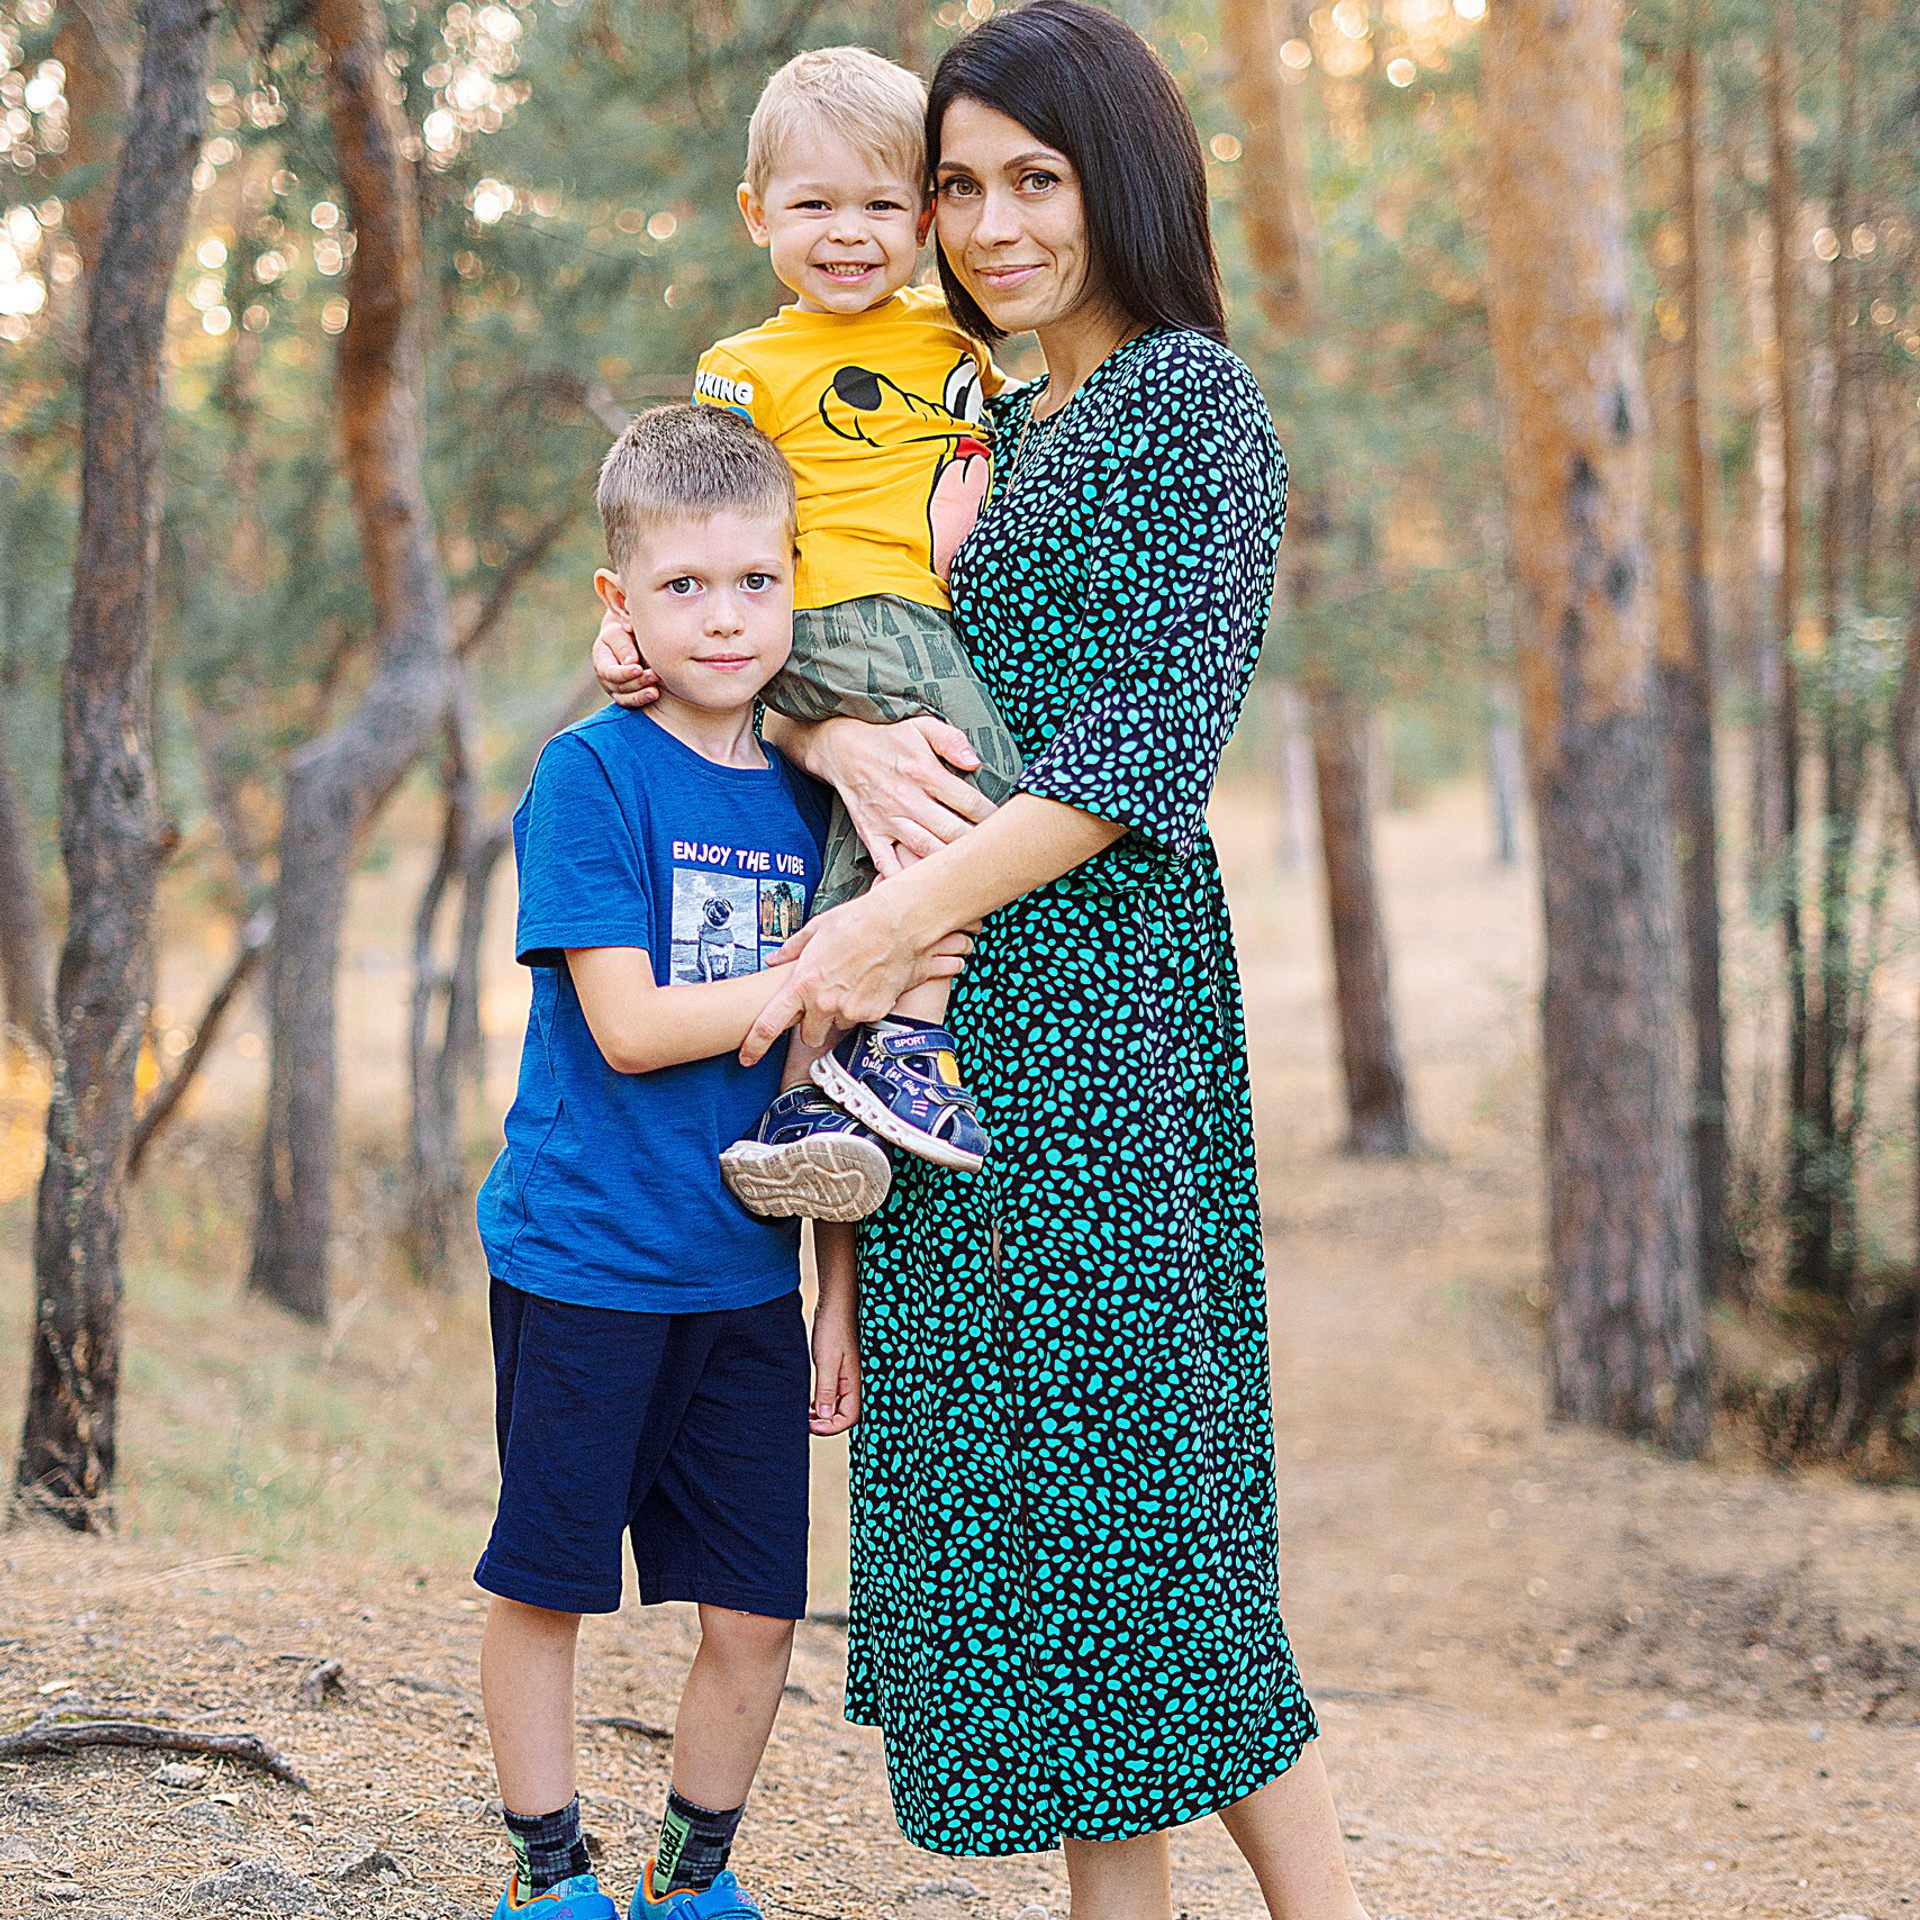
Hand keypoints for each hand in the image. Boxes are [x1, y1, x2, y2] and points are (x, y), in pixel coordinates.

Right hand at [592, 601, 660, 709]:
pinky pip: (632, 703)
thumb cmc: (622, 632)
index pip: (610, 672)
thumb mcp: (618, 633)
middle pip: (620, 686)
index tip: (638, 668)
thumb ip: (623, 646)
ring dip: (641, 696)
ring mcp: (615, 690)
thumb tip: (631, 661)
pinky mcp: (626, 696)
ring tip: (655, 692)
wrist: (627, 639)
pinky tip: (655, 695)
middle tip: (655, 675)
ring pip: (625, 698)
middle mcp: (606, 679)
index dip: (623, 672)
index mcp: (601, 661)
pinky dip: (643, 701)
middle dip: (638, 682)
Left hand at [742, 906, 973, 1062]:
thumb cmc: (857, 922)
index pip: (769, 1024)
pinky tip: (867, 984)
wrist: (897, 923)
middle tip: (822, 1002)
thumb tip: (775, 959)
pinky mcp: (873, 1012)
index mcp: (803, 983)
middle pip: (809, 1036)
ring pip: (837, 1027)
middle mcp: (824, 1003)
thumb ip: (792, 950)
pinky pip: (861, 1019)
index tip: (747, 1056)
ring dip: (839, 1015)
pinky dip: (863, 1007)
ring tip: (850, 985)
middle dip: (812, 1025)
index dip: (755, 1045)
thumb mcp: (816, 930)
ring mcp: (850, 1010)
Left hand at [809, 1303, 860, 1434]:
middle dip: (825, 1424)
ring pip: (837, 1406)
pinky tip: (809, 1402)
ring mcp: (845, 1376)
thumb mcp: (826, 1361)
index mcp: (853, 1383)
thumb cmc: (833, 1329)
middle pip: (844, 1415)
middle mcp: (851, 1382)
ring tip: (803, 1415)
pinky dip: (821, 1403)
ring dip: (822, 1415)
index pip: (849, 1418)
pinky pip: (832, 1394)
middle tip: (804, 1423)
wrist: (835, 1304)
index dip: (831, 1427)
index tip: (811, 1425)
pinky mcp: (837, 1369)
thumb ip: (825, 1389)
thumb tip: (824, 1416)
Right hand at [810, 715, 996, 877]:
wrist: (842, 748)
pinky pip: (886, 862)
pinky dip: (902, 878)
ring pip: (924, 849)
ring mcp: (887, 819)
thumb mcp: (922, 726)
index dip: (991, 816)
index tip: (1005, 825)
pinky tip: (921, 889)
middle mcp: (906, 799)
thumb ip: (951, 740)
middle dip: (976, 844)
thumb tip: (974, 762)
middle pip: (951, 831)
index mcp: (924, 772)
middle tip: (995, 854)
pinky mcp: (870, 833)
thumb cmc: (890, 738)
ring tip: (969, 871)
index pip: (968, 802)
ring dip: (948, 863)